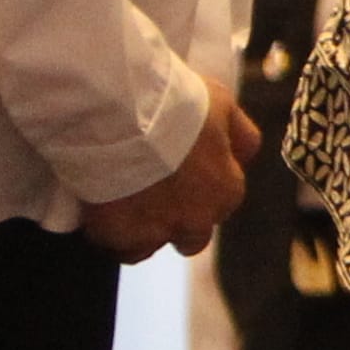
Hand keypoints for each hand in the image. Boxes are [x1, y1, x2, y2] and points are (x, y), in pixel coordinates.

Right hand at [80, 80, 255, 261]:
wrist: (119, 112)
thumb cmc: (175, 103)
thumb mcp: (223, 105)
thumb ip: (241, 136)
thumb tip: (247, 155)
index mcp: (226, 191)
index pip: (222, 202)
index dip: (201, 189)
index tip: (181, 173)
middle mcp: (196, 221)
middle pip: (192, 238)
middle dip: (177, 221)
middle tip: (152, 193)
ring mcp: (155, 232)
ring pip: (151, 246)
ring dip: (142, 230)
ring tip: (122, 201)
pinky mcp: (117, 235)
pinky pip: (116, 246)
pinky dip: (112, 233)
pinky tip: (102, 210)